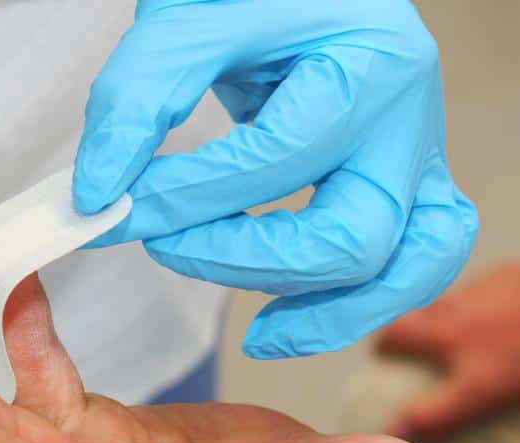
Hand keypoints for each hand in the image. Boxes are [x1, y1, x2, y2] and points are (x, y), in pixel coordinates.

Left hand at [74, 0, 477, 357]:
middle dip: (243, 259)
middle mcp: (409, 118)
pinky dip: (353, 308)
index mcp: (368, 61)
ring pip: (407, 268)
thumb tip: (98, 195)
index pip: (275, 160)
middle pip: (352, 236)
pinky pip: (414, 268)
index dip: (185, 198)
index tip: (111, 208)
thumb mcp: (186, 18)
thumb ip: (136, 100)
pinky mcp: (412, 187)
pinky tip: (278, 328)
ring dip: (322, 311)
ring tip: (251, 334)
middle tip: (162, 245)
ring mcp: (421, 158)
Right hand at [378, 259, 519, 440]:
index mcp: (440, 330)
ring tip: (465, 334)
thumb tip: (392, 429)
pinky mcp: (511, 276)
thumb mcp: (479, 393)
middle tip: (421, 346)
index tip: (384, 357)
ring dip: (449, 316)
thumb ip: (434, 412)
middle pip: (418, 313)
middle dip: (412, 327)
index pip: (392, 333)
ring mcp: (483, 285)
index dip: (383, 346)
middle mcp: (453, 303)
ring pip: (452, 301)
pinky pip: (486, 290)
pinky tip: (504, 317)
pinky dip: (485, 303)